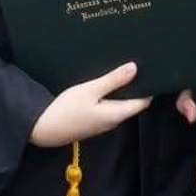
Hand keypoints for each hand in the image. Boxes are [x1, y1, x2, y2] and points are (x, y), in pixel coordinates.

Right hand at [30, 61, 151, 147]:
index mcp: (116, 114)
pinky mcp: (94, 121)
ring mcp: (103, 123)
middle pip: (132, 103)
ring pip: (120, 105)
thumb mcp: (90, 90)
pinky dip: (112, 96)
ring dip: (123, 91)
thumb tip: (135, 68)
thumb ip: (113, 80)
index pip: (142, 102)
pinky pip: (109, 107)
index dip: (149, 87)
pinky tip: (107, 83)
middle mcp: (113, 121)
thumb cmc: (67, 109)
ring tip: (125, 70)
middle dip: (137, 86)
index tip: (152, 71)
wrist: (43, 129)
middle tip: (140, 66)